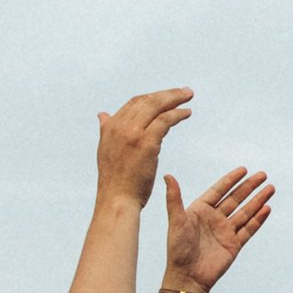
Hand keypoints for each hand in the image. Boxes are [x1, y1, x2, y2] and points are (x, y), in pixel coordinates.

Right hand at [96, 86, 194, 209]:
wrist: (117, 201)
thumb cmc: (115, 181)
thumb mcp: (106, 150)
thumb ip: (106, 130)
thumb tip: (103, 115)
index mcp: (110, 127)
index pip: (134, 103)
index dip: (153, 98)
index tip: (167, 97)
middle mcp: (119, 126)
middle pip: (147, 100)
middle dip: (167, 94)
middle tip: (185, 92)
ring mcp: (132, 133)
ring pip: (157, 106)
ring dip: (175, 99)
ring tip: (189, 97)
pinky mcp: (146, 142)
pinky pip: (165, 120)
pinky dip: (177, 114)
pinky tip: (187, 113)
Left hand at [161, 160, 273, 292]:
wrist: (187, 277)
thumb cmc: (178, 250)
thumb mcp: (176, 222)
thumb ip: (174, 199)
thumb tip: (167, 175)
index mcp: (200, 210)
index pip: (219, 190)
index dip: (231, 180)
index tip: (244, 170)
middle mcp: (214, 219)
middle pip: (236, 198)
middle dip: (249, 187)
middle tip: (263, 175)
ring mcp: (225, 231)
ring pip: (246, 212)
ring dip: (258, 200)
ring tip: (270, 188)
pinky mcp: (234, 245)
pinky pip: (249, 229)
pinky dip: (258, 219)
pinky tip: (267, 209)